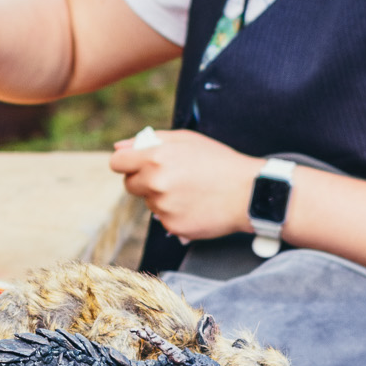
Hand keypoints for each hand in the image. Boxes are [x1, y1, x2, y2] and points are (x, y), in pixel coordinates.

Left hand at [109, 129, 256, 243]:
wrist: (248, 192)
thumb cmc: (219, 162)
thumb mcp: (187, 140)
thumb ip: (150, 140)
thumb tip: (119, 146)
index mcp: (156, 157)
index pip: (117, 162)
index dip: (126, 162)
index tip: (134, 164)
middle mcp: (156, 183)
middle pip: (129, 185)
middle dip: (143, 181)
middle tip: (169, 177)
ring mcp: (163, 207)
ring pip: (148, 202)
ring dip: (162, 197)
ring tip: (190, 190)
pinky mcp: (172, 226)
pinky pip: (163, 219)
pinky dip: (175, 214)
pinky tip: (195, 205)